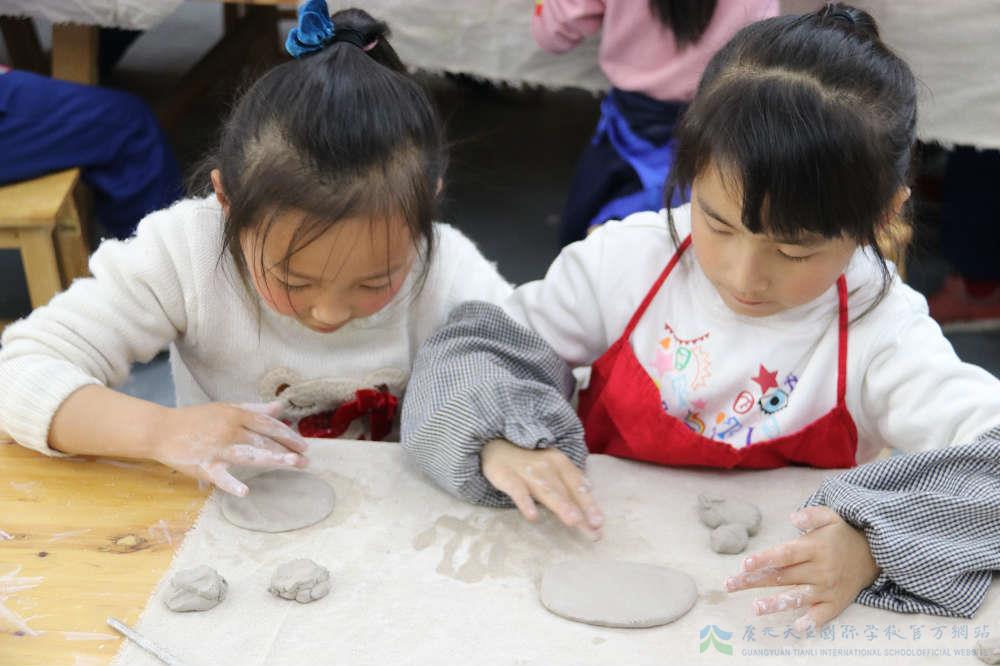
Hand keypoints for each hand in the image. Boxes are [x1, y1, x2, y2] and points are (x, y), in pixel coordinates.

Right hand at [150, 401, 309, 496]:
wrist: (162, 430)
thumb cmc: (197, 419)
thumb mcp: (226, 409)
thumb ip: (254, 409)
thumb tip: (279, 407)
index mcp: (236, 415)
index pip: (268, 425)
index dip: (288, 434)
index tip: (304, 445)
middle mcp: (230, 430)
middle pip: (263, 440)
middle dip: (287, 449)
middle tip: (305, 460)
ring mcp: (217, 449)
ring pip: (250, 455)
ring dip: (273, 459)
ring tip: (293, 465)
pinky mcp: (204, 466)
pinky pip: (220, 476)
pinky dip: (231, 484)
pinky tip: (245, 491)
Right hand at [481, 439, 603, 539]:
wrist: (495, 444)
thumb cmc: (529, 462)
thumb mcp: (551, 468)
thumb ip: (568, 483)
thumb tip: (590, 500)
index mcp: (560, 462)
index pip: (577, 484)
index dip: (589, 503)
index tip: (599, 523)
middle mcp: (546, 465)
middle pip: (565, 491)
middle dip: (580, 509)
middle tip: (593, 527)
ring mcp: (526, 471)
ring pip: (546, 490)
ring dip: (561, 505)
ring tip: (573, 521)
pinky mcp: (506, 476)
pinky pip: (517, 491)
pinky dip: (525, 503)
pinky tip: (533, 516)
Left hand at [724, 506, 879, 631]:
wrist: (873, 556)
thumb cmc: (842, 535)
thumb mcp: (830, 517)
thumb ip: (811, 515)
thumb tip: (793, 517)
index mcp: (814, 548)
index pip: (785, 555)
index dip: (765, 559)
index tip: (744, 564)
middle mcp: (820, 569)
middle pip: (783, 576)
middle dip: (754, 581)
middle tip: (730, 585)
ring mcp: (827, 588)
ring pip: (798, 597)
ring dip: (776, 604)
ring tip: (756, 608)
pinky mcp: (835, 603)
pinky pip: (822, 615)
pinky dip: (810, 622)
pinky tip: (796, 627)